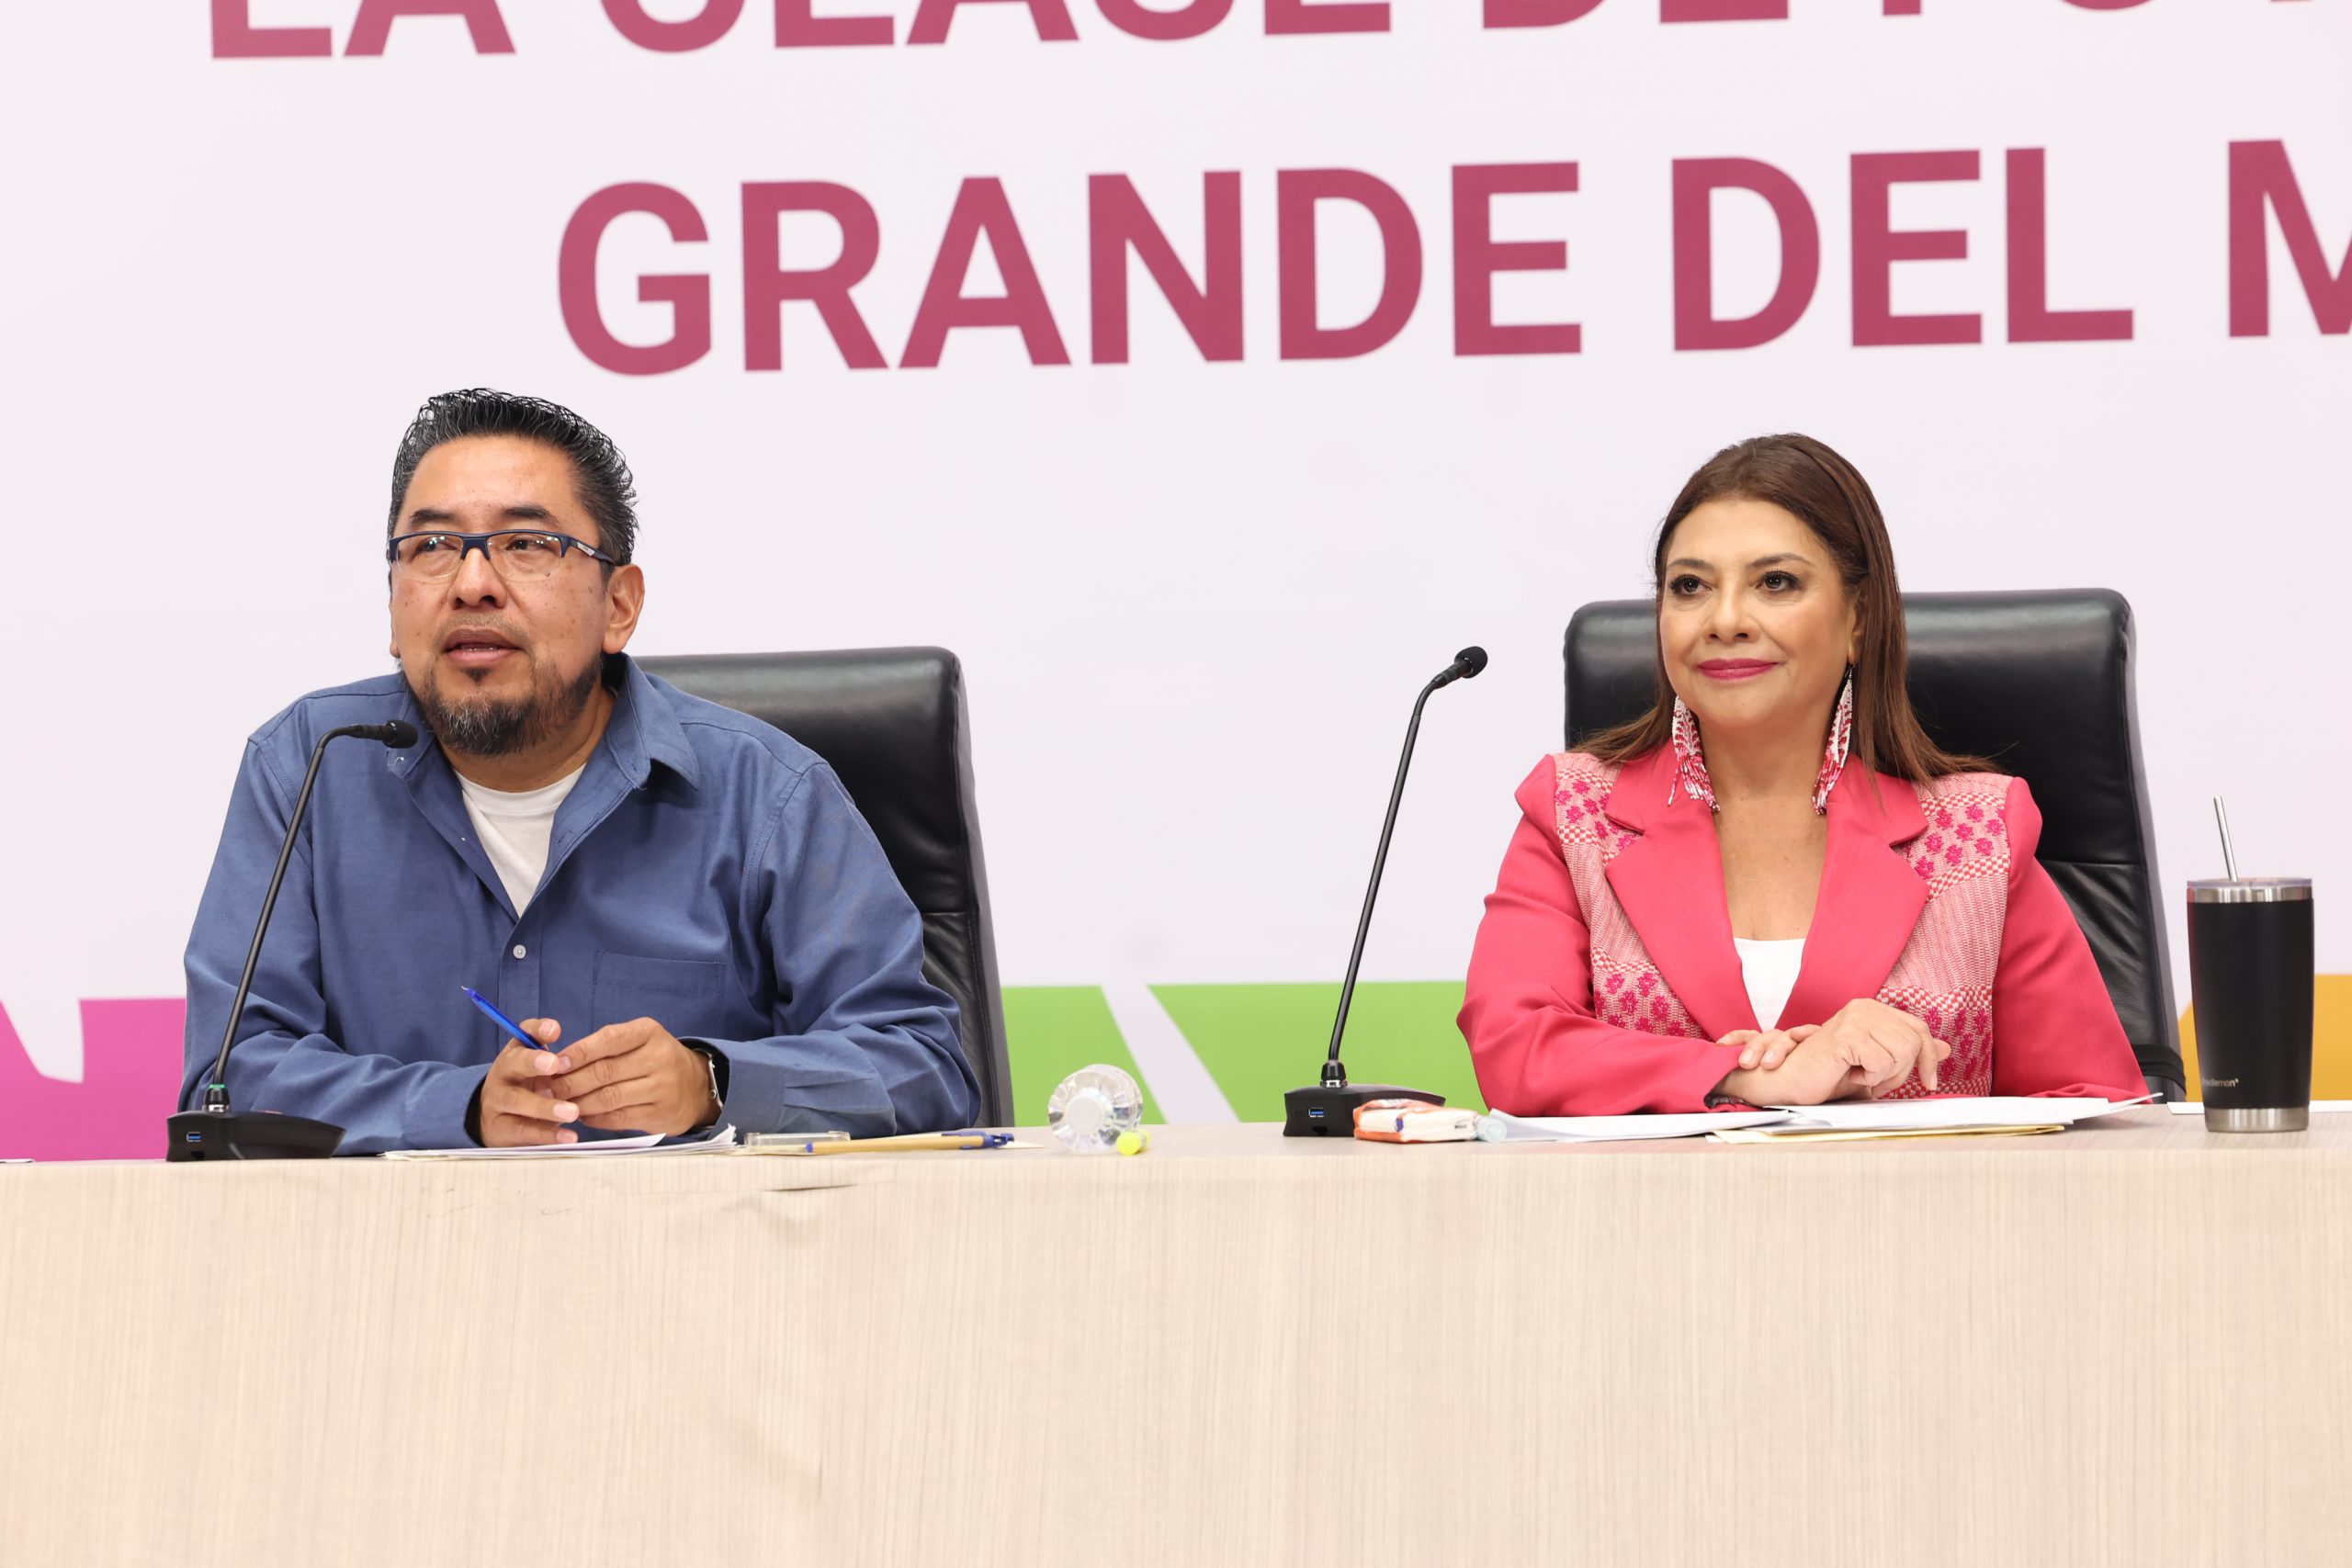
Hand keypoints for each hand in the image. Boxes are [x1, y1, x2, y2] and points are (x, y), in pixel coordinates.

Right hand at [477, 1019, 580, 1146]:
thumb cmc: (527, 1087)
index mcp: (516, 1053)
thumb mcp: (538, 1069)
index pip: (524, 1033)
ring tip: (572, 1112)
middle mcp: (503, 1073)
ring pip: (516, 1100)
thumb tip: (568, 1044)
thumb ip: (555, 1056)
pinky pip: (522, 1131)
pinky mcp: (501, 1128)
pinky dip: (546, 1135)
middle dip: (533, 1062)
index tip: (555, 1030)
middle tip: (555, 1064)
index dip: (538, 1029)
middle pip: (513, 1064)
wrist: (495, 1119)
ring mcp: (498, 1101)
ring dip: (544, 1106)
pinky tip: (567, 1137)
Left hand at [542, 1017, 717, 1135]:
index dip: (577, 1053)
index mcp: (649, 1032)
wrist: (697, 1087)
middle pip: (604, 1072)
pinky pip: (618, 1118)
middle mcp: (659, 1057)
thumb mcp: (638, 1041)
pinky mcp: (660, 1113)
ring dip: (578, 1104)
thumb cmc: (655, 1060)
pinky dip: (595, 1118)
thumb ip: (603, 1047)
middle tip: (546, 1091)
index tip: (553, 1064)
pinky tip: (582, 1116)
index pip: (608, 1040)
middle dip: (570, 1083)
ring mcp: (662, 1088)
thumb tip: (558, 1063)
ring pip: (609, 1098)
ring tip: (559, 1106)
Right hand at [1716, 1000, 1950, 1105]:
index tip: (1928, 1083)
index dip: (1929, 1058)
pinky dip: (1871, 1078)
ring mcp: (1854, 1019)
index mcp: (1872, 1009)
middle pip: (1915, 1042)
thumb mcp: (1876, 1062)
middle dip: (1903, 1072)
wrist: (1790, 1081)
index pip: (1919, 1029)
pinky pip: (1882, 1062)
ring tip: (1863, 1077)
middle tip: (1878, 1083)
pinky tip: (1851, 1074)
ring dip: (1887, 1076)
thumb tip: (1946, 1048)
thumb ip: (1909, 1052)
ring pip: (1903, 1052)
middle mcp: (1864, 1007)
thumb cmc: (1828, 1073)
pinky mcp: (1846, 1036)